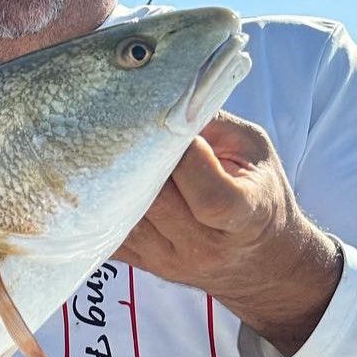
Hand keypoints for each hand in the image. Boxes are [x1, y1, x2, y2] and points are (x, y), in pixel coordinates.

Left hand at [114, 112, 340, 355]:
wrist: (258, 259)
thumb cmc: (257, 190)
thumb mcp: (252, 148)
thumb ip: (211, 121)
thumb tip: (162, 92)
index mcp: (245, 217)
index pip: (209, 196)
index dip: (186, 159)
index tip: (173, 127)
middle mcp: (205, 247)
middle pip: (156, 203)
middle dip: (140, 163)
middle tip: (126, 130)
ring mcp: (168, 261)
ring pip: (124, 218)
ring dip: (113, 182)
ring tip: (108, 150)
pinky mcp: (141, 264)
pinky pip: (107, 234)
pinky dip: (99, 205)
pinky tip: (98, 178)